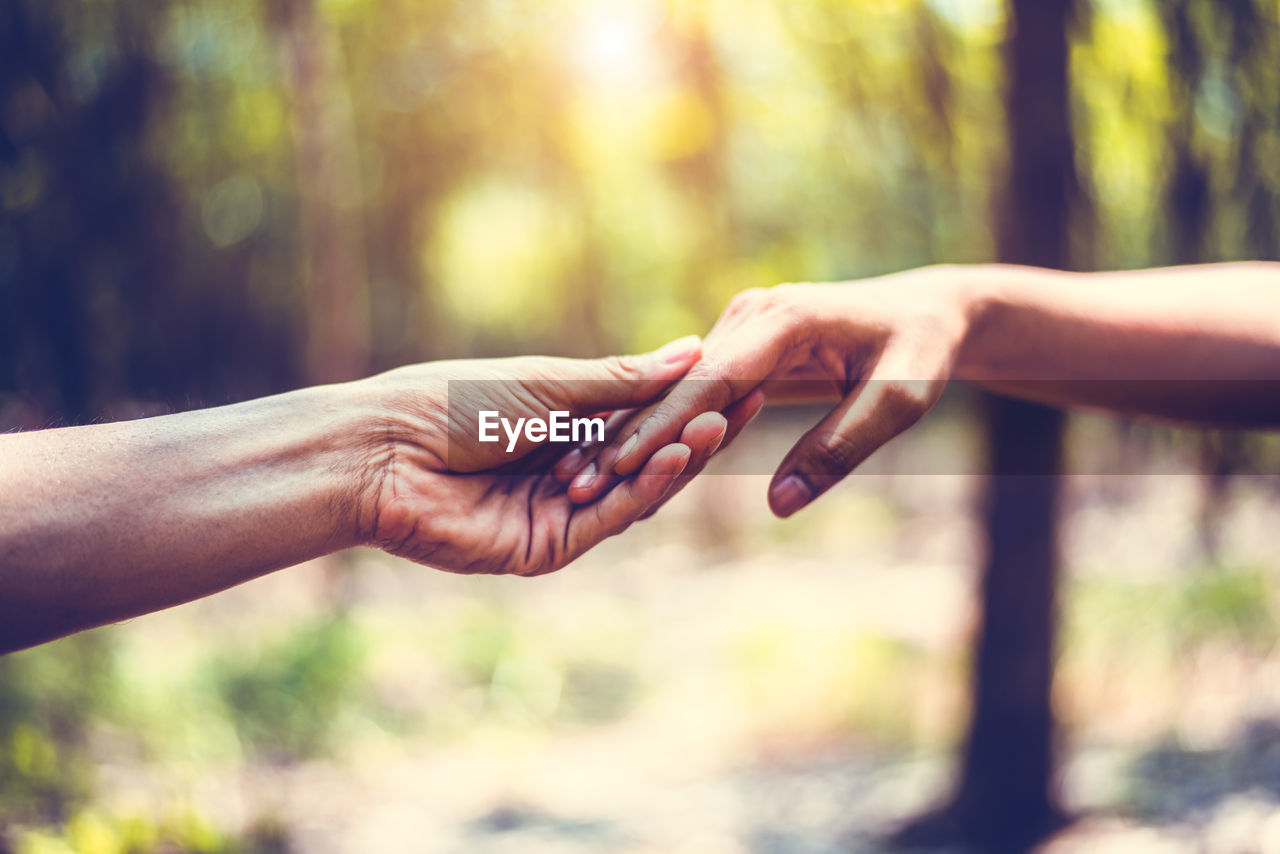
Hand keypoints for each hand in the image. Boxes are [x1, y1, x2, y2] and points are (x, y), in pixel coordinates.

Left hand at [356, 336, 756, 574]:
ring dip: (675, 462)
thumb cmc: (451, 401)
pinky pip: (604, 521)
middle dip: (693, 433)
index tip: (736, 377)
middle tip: (747, 402)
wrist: (382, 449)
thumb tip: (690, 350)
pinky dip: (640, 492)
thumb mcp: (549, 383)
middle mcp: (565, 472)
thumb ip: (621, 380)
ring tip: (716, 426)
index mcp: (562, 428)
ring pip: (631, 493)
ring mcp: (557, 514)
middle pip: (644, 459)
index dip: (687, 401)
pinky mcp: (543, 550)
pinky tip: (671, 459)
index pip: (641, 419)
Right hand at [565, 266, 973, 516]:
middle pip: (681, 383)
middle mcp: (755, 314)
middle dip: (633, 433)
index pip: (711, 379)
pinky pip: (700, 387)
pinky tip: (630, 460)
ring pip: (682, 387)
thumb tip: (779, 504)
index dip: (663, 425)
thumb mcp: (899, 403)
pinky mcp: (746, 341)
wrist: (932, 311)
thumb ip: (839, 449)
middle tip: (581, 484)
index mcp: (785, 319)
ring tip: (589, 478)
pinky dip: (666, 423)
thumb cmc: (923, 353)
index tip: (619, 466)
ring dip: (639, 431)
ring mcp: (746, 324)